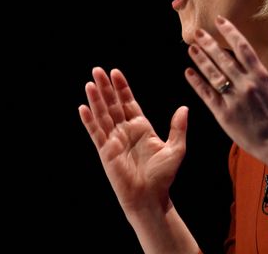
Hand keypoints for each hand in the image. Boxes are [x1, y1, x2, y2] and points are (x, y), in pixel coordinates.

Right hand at [79, 67, 188, 211]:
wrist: (151, 198)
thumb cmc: (163, 176)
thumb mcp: (176, 149)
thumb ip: (178, 128)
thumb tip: (184, 107)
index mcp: (141, 127)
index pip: (128, 102)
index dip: (122, 87)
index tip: (115, 72)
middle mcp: (125, 131)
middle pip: (113, 104)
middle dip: (105, 87)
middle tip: (98, 69)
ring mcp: (114, 140)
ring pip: (103, 115)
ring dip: (96, 99)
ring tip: (90, 83)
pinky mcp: (106, 152)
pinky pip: (96, 133)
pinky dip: (89, 120)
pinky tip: (83, 107)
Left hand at [184, 16, 267, 162]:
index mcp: (261, 76)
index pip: (242, 47)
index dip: (230, 32)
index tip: (219, 21)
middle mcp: (245, 84)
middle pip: (223, 58)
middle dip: (209, 43)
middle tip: (197, 32)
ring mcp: (233, 99)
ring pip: (213, 74)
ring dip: (200, 60)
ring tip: (191, 48)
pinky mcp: (224, 114)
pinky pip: (207, 95)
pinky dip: (197, 83)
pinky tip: (188, 72)